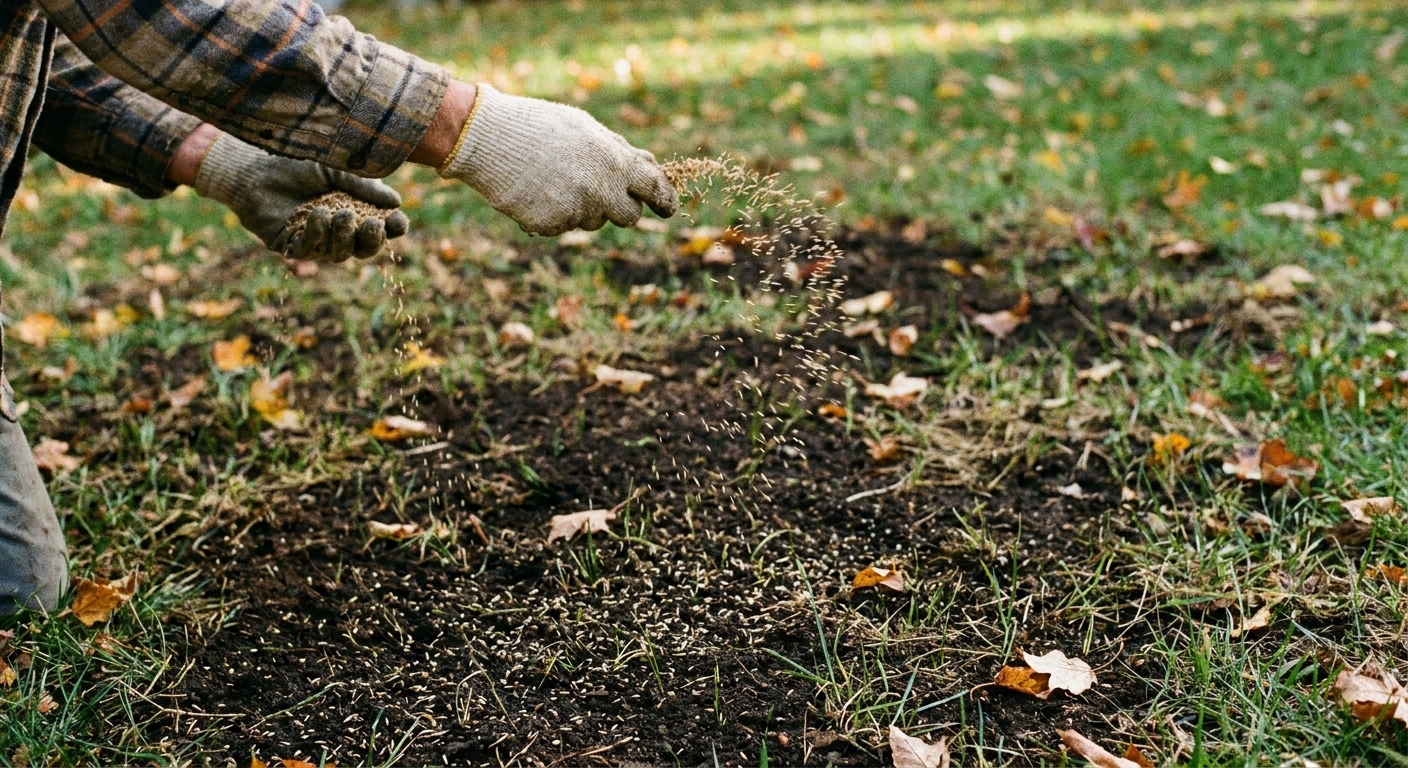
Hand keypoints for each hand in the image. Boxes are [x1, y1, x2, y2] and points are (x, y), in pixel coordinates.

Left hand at [192, 133, 408, 261]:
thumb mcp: (336, 170)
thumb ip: (364, 186)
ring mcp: (315, 241)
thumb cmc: (296, 163)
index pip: (381, 228)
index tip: (398, 220)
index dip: (393, 229)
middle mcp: (337, 231)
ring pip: (339, 254)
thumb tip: (396, 202)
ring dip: (343, 236)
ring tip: (340, 213)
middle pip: (363, 249)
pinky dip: (317, 234)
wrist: (254, 166)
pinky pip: (310, 250)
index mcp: (354, 212)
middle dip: (372, 240)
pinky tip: (318, 214)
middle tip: (372, 224)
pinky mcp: (290, 246)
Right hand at [438, 84, 676, 235]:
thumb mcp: (586, 129)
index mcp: (614, 161)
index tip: (670, 209)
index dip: (666, 200)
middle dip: (621, 207)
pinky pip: (564, 226)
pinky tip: (536, 190)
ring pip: (593, 221)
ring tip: (554, 178)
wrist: (488, 138)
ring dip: (583, 207)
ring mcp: (576, 211)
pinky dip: (555, 214)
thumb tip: (650, 166)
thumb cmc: (540, 126)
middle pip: (629, 216)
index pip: (655, 188)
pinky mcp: (551, 226)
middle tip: (602, 193)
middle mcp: (600, 190)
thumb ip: (619, 151)